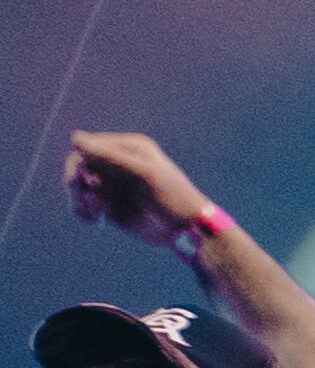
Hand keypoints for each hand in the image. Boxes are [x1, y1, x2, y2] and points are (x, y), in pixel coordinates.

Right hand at [65, 130, 213, 251]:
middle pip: (77, 166)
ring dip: (78, 199)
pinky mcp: (108, 206)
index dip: (80, 162)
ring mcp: (112, 185)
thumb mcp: (144, 174)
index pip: (88, 147)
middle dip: (77, 183)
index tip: (90, 180)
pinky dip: (83, 212)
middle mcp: (116, 164)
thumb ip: (111, 157)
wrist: (187, 230)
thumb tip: (74, 138)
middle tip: (93, 198)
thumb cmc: (172, 196)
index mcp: (128, 149)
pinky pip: (83, 205)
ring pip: (77, 187)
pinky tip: (95, 220)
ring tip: (96, 212)